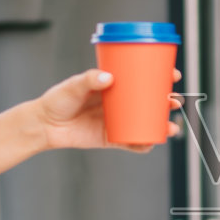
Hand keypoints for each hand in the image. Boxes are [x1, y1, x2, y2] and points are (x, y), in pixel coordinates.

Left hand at [36, 67, 182, 152]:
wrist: (45, 125)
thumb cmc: (58, 100)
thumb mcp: (74, 85)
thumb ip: (90, 79)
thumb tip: (108, 78)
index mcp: (115, 85)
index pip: (143, 79)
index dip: (161, 76)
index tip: (173, 75)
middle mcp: (120, 103)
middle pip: (151, 102)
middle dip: (168, 102)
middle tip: (175, 101)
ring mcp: (118, 121)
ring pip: (146, 123)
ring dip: (162, 125)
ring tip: (170, 126)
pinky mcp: (111, 138)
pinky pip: (132, 143)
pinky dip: (144, 144)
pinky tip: (153, 143)